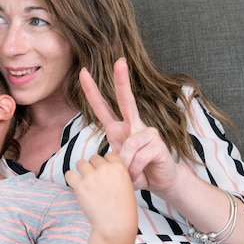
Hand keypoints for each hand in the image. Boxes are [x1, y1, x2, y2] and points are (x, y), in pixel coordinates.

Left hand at [66, 153, 136, 235]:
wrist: (116, 225)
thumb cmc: (123, 209)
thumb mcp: (127, 185)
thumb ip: (117, 173)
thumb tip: (104, 166)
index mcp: (119, 167)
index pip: (108, 154)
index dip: (105, 162)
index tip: (104, 172)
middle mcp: (105, 169)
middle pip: (93, 158)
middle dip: (93, 167)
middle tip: (94, 180)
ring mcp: (91, 177)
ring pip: (80, 163)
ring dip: (81, 170)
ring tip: (85, 181)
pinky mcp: (80, 186)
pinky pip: (69, 174)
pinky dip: (71, 178)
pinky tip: (75, 184)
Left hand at [79, 58, 178, 193]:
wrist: (160, 181)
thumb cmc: (137, 169)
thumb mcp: (118, 163)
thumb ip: (112, 158)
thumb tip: (111, 160)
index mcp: (119, 128)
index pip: (102, 107)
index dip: (92, 91)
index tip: (83, 72)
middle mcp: (134, 125)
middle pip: (127, 100)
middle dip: (122, 81)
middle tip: (120, 61)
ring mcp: (148, 133)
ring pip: (129, 144)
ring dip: (126, 166)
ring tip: (130, 175)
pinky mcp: (158, 144)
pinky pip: (140, 157)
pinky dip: (135, 170)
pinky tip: (140, 175)